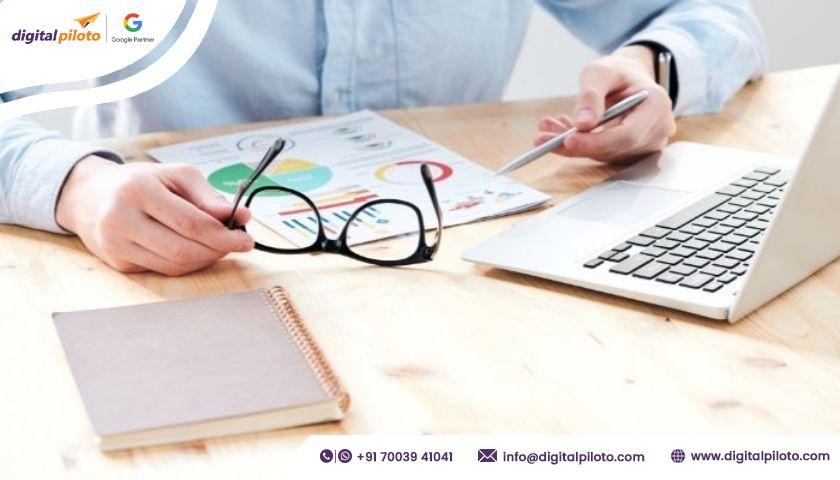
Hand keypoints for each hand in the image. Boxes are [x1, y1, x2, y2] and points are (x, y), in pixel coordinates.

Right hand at [56, 156, 253, 275]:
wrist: (88, 195)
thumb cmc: (140, 182)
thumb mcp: (176, 175)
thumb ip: (208, 196)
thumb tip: (238, 216)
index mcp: (137, 191)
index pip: (191, 224)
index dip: (224, 235)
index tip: (246, 238)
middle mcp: (121, 220)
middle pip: (183, 249)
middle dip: (218, 250)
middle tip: (237, 244)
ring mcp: (116, 245)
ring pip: (174, 265)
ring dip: (205, 259)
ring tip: (219, 246)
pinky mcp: (117, 263)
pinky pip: (163, 270)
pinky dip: (187, 263)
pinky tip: (197, 251)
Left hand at [535, 45, 676, 162]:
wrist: (628, 80)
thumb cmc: (617, 72)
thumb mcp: (601, 71)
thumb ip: (591, 95)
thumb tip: (583, 124)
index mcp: (657, 106)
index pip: (626, 135)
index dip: (596, 142)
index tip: (568, 139)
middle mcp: (657, 130)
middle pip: (614, 149)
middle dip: (576, 145)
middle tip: (542, 137)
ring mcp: (646, 145)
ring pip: (604, 154)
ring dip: (571, 145)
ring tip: (546, 129)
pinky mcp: (630, 153)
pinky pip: (601, 154)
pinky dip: (578, 145)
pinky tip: (560, 131)